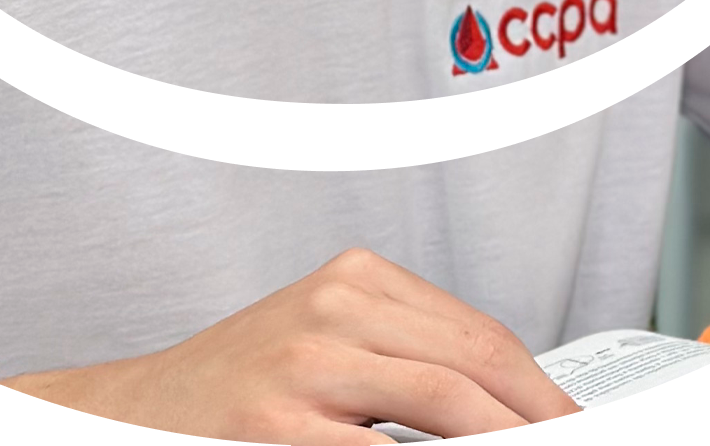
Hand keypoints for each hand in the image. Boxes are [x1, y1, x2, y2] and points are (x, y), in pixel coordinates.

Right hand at [2, 248, 580, 442]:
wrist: (134, 415)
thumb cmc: (238, 392)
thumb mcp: (326, 349)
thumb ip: (407, 364)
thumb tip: (507, 410)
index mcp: (354, 280)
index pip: (481, 335)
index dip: (541, 389)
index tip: (573, 423)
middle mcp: (334, 310)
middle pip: (475, 366)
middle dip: (538, 418)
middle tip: (576, 445)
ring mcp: (305, 368)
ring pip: (445, 406)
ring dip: (504, 440)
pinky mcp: (277, 426)